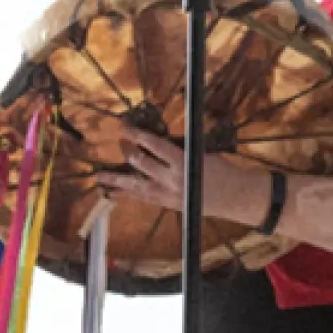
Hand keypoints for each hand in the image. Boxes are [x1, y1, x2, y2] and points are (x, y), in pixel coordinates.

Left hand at [92, 128, 269, 226]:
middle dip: (128, 153)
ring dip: (117, 180)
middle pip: (142, 165)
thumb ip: (180, 147)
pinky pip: (143, 199)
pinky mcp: (168, 205)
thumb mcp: (202, 152)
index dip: (138, 135)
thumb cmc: (221, 169)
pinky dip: (128, 195)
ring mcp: (168, 195)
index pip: (155, 146)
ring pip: (137, 187)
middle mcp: (172, 180)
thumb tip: (156, 139)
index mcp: (183, 163)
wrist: (233, 197)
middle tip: (117, 143)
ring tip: (99, 177)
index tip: (124, 127)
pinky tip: (114, 193)